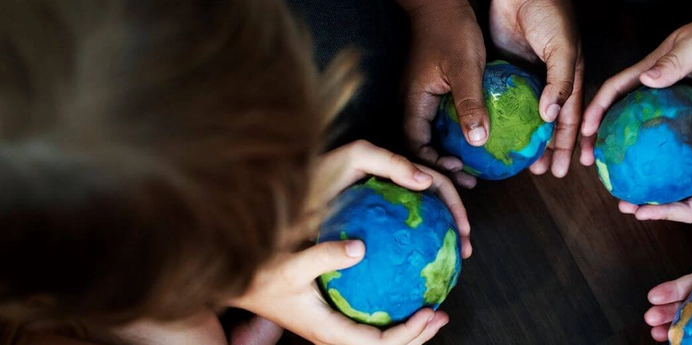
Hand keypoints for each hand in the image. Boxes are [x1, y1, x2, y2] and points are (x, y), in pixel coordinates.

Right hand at [232, 240, 448, 344]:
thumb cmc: (260, 276)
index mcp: (327, 330)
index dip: (408, 334)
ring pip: (379, 339)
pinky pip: (369, 324)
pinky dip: (392, 315)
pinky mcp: (333, 319)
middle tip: (441, 312)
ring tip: (433, 309)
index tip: (429, 311)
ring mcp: (334, 329)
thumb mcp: (291, 265)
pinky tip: (405, 293)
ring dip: (409, 329)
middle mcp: (333, 336)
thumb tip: (360, 247)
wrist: (240, 284)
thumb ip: (324, 255)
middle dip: (418, 335)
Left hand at [310, 140, 471, 257]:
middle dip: (459, 221)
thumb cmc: (317, 175)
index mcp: (393, 169)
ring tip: (455, 258)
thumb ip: (389, 161)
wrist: (285, 205)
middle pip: (437, 202)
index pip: (435, 181)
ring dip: (446, 236)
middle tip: (466, 247)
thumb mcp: (354, 157)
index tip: (463, 229)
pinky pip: (403, 236)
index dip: (454, 202)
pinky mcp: (373, 226)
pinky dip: (420, 249)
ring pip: (425, 220)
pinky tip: (424, 267)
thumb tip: (426, 182)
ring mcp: (384, 208)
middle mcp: (393, 187)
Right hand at [402, 0, 486, 187]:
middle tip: (469, 180)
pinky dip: (457, 135)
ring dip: (451, 152)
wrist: (445, 4)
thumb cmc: (451, 31)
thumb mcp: (464, 67)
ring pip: (433, 135)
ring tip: (474, 168)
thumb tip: (476, 140)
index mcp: (414, 100)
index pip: (414, 144)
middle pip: (422, 145)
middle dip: (442, 166)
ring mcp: (424, 98)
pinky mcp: (436, 92)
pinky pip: (443, 121)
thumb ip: (469, 103)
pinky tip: (476, 141)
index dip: (432, 164)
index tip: (457, 171)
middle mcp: (414, 102)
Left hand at [490, 0, 583, 177]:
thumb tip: (551, 117)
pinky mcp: (504, 69)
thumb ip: (560, 82)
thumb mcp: (562, 49)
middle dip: (546, 149)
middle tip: (539, 173)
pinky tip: (494, 133)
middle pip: (548, 124)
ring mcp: (526, 77)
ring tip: (517, 161)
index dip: (568, 145)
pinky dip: (501, 117)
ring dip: (523, 139)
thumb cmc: (550, 14)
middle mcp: (548, 82)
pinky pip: (503, 99)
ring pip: (525, 116)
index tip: (562, 170)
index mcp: (568, 79)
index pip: (570, 120)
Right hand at [580, 0, 691, 166]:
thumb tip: (646, 80)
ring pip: (635, 124)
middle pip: (616, 112)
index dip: (595, 110)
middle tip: (588, 162)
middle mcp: (652, 86)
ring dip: (621, 146)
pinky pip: (660, 129)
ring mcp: (665, 97)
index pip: (613, 90)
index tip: (584, 132)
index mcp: (648, 71)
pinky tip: (654, 166)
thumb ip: (672, 63)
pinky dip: (650, 147)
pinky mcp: (682, 107)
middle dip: (597, 135)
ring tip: (614, 173)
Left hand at [619, 97, 691, 231]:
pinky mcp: (681, 134)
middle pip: (672, 196)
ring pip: (663, 175)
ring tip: (620, 183)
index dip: (665, 214)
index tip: (640, 213)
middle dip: (647, 203)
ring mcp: (691, 155)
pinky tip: (627, 154)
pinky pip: (659, 148)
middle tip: (623, 204)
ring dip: (642, 181)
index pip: (689, 210)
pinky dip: (645, 154)